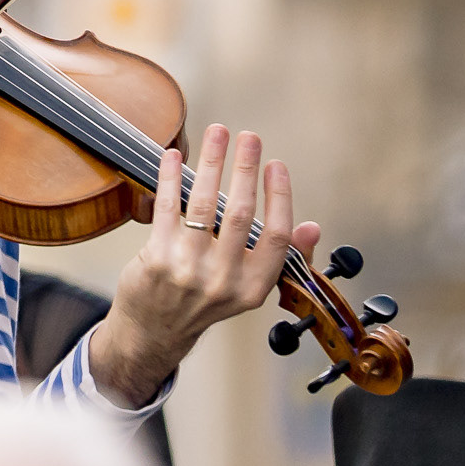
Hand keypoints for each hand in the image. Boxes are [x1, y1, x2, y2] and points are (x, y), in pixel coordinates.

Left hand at [88, 125, 320, 409]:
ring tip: (218, 133)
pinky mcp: (158, 258)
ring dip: (212, 162)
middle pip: (242, 213)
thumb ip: (280, 258)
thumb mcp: (247, 288)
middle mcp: (224, 281)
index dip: (280, 196)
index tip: (277, 165)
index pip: (278, 236)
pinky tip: (173, 156)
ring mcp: (189, 270)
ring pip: (205, 204)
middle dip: (247, 168)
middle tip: (249, 137)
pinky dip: (170, 177)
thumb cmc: (203, 301)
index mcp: (253, 288)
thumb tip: (311, 227)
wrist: (153, 332)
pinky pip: (168, 207)